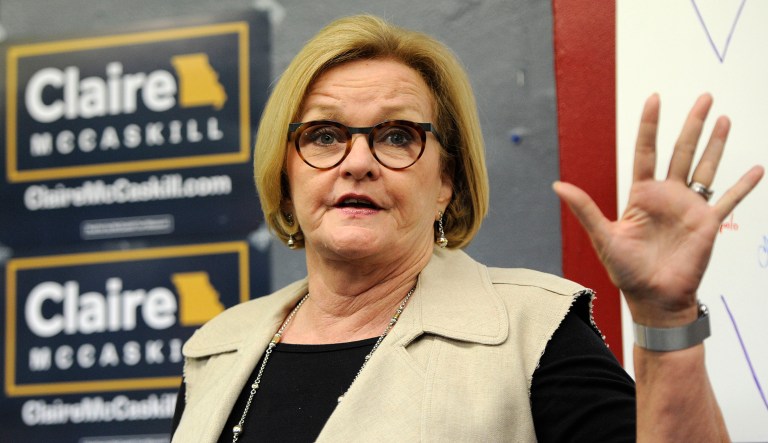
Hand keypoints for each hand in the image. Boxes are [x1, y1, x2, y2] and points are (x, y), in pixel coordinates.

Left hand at [554, 93, 763, 326]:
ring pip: (706, 168)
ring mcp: (690, 208)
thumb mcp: (603, 237)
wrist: (653, 298)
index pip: (646, 152)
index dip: (650, 126)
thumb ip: (585, 209)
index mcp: (641, 195)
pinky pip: (728, 200)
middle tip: (704, 97)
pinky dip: (743, 186)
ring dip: (716, 144)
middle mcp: (667, 196)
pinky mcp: (708, 224)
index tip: (655, 99)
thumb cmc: (626, 271)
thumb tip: (557, 185)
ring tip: (723, 118)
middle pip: (681, 151)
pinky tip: (757, 169)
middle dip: (692, 124)